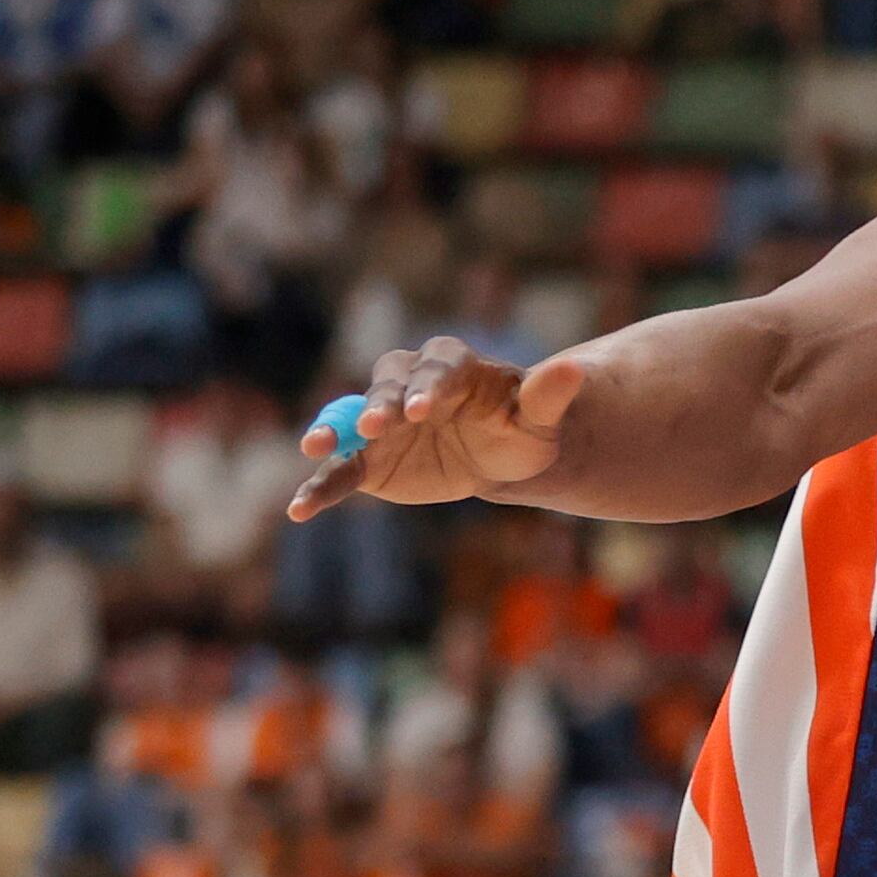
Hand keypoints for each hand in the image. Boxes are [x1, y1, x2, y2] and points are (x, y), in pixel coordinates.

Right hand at [290, 338, 592, 519]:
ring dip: (331, 432)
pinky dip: (320, 487)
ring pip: (351, 423)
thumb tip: (577, 370)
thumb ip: (549, 395)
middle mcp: (406, 386)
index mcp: (450, 367)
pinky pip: (341, 471)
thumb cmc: (521, 428)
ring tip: (313, 445)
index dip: (427, 388)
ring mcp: (381, 422)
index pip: (436, 372)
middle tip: (374, 424)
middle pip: (386, 388)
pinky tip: (299, 509)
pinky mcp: (368, 460)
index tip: (421, 410)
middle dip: (379, 405)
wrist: (497, 456)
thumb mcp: (540, 417)